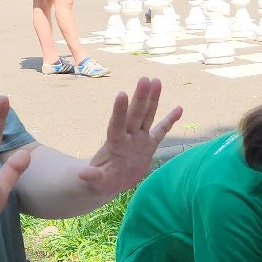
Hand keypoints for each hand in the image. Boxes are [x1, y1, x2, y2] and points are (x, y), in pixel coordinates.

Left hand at [77, 76, 180, 201]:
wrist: (111, 181)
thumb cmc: (100, 181)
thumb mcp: (96, 182)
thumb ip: (92, 177)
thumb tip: (82, 175)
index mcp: (114, 144)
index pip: (117, 125)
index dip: (119, 111)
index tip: (122, 94)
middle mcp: (128, 137)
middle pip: (135, 115)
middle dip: (140, 98)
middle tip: (145, 79)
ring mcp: (139, 139)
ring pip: (147, 116)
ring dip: (152, 100)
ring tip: (157, 82)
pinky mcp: (149, 145)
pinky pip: (161, 131)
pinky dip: (170, 120)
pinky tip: (179, 108)